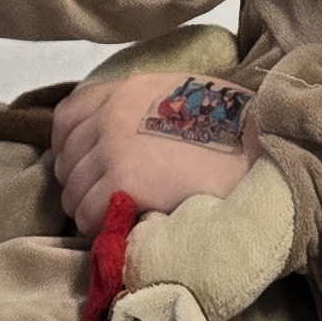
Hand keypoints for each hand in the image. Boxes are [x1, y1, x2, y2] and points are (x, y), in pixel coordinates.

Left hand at [49, 71, 257, 237]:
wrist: (256, 147)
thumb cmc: (227, 127)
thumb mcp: (175, 97)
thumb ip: (139, 111)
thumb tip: (116, 143)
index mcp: (124, 91)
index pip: (66, 118)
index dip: (68, 148)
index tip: (84, 168)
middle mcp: (110, 115)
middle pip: (65, 161)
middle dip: (80, 186)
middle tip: (104, 203)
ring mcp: (113, 147)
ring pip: (72, 193)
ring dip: (89, 210)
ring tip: (116, 219)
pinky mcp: (124, 181)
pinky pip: (89, 214)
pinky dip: (100, 228)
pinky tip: (124, 229)